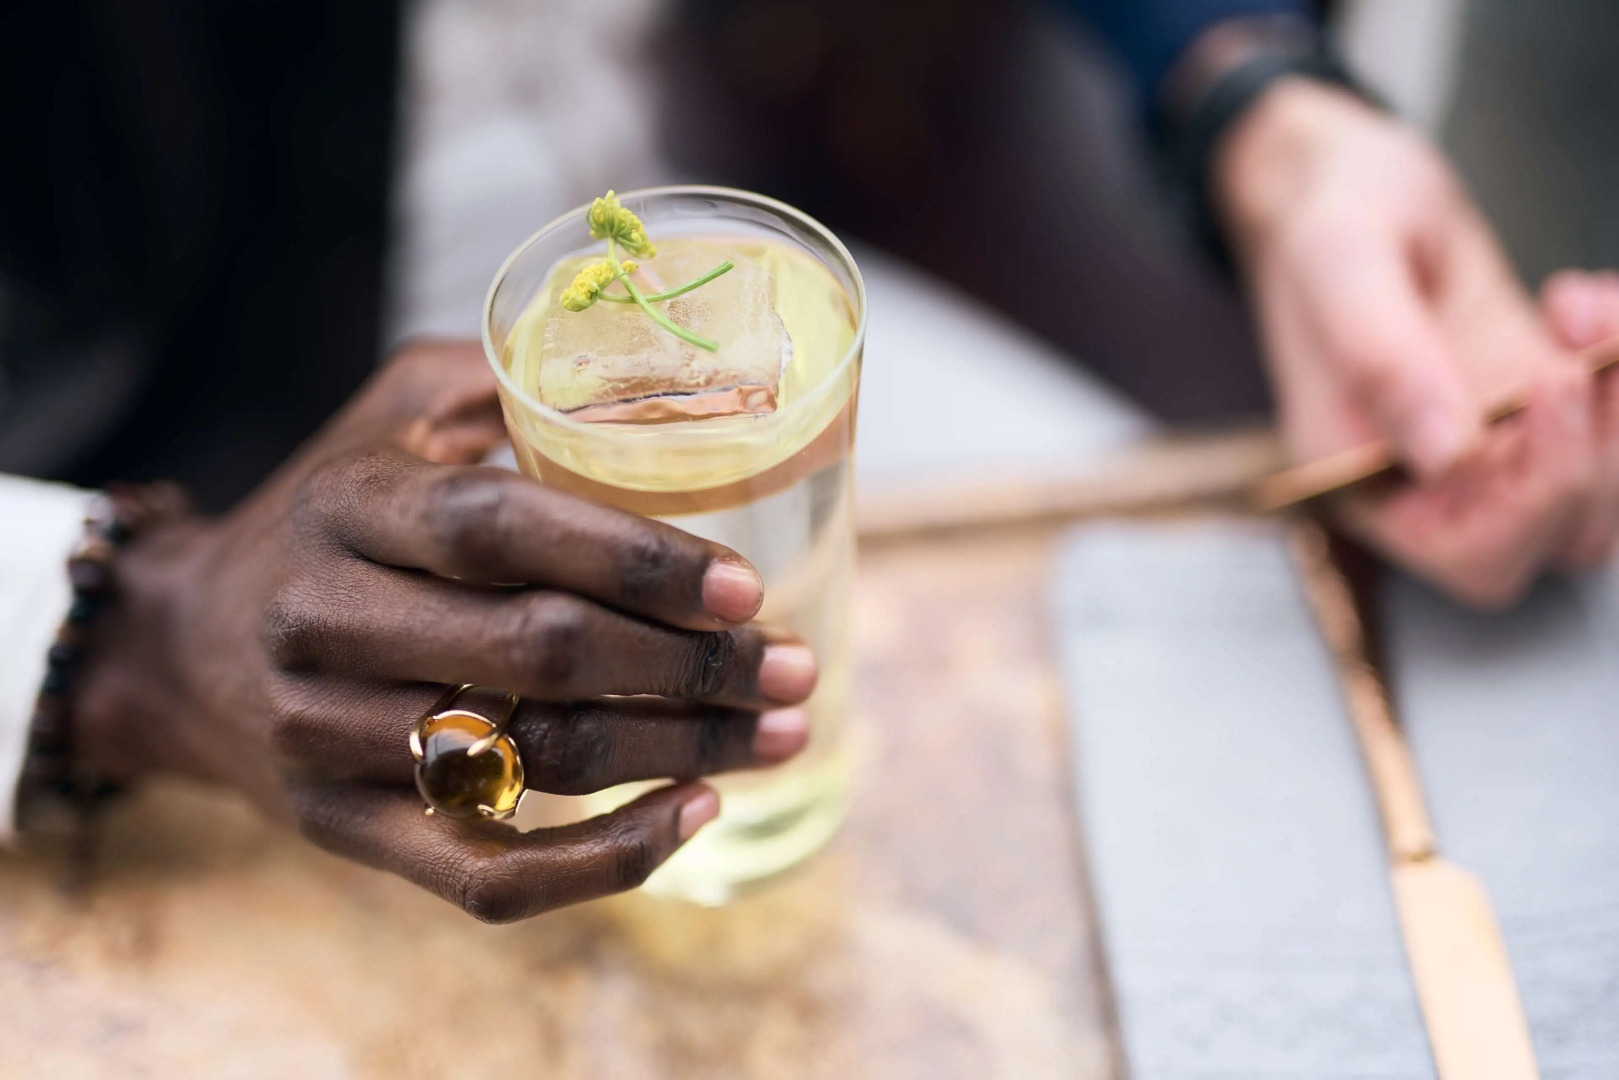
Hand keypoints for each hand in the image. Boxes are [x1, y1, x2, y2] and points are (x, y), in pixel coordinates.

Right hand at [72, 341, 815, 920]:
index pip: (500, 532)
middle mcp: (325, 623)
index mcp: (349, 504)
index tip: (744, 587)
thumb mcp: (390, 412)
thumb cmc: (325, 513)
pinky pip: (486, 876)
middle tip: (794, 666)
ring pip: (531, 762)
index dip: (634, 560)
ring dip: (679, 754)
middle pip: (537, 655)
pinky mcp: (343, 830)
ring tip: (782, 733)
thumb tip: (657, 376)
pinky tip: (694, 815)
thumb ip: (502, 380)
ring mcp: (326, 740)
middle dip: (692, 667)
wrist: (181, 648)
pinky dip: (607, 861)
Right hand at [1214, 79, 1615, 605]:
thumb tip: (1445, 453)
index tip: (1553, 391)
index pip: (1475, 555)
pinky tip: (1582, 302)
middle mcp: (1437, 483)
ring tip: (1590, 311)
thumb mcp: (1338, 266)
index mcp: (1366, 483)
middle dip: (1598, 453)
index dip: (1536, 501)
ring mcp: (1499, 446)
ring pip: (1607, 493)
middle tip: (1579, 356)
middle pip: (1563, 535)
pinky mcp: (1542, 405)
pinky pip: (1615, 424)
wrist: (1346, 184)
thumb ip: (1380, 357)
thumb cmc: (1322, 222)